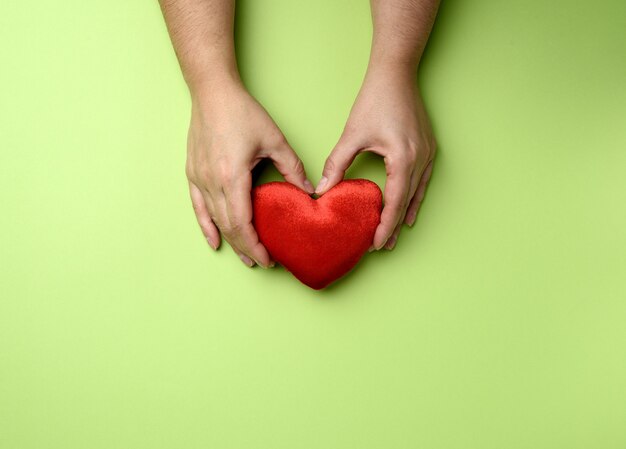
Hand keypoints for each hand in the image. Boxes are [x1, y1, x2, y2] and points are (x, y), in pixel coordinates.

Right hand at [186, 78, 313, 266]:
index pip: (243, 223)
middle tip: (262, 261)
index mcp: (232, 176)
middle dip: (246, 248)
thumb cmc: (242, 112)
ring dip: (230, 240)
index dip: (255, 245)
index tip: (268, 259)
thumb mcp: (274, 140)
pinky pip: (198, 208)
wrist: (212, 93)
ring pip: (214, 220)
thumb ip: (292, 168)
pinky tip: (214, 241)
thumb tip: (310, 191)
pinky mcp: (193, 174)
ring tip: (245, 257)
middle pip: (229, 226)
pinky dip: (206, 226)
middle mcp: (212, 182)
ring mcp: (199, 179)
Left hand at [316, 66, 435, 249]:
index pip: (395, 202)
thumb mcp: (352, 134)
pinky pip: (423, 181)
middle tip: (382, 246)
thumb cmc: (375, 100)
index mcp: (403, 158)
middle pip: (407, 202)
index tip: (376, 244)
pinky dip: (415, 198)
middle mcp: (420, 159)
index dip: (386, 225)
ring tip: (396, 235)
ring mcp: (428, 154)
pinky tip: (410, 209)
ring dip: (405, 215)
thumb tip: (320, 189)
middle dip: (394, 225)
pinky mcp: (428, 149)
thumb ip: (337, 163)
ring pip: (417, 194)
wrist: (396, 75)